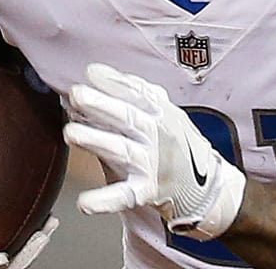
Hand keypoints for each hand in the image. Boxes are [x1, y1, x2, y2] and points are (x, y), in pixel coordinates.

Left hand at [63, 63, 245, 239]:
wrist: (204, 185)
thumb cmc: (175, 143)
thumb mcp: (164, 112)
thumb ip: (133, 93)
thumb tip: (96, 72)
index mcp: (160, 113)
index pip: (136, 94)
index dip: (113, 83)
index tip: (91, 73)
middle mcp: (157, 136)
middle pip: (128, 118)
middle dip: (101, 105)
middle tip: (77, 94)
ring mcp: (152, 164)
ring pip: (122, 150)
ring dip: (97, 141)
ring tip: (71, 132)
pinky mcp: (147, 191)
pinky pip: (124, 195)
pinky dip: (105, 200)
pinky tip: (86, 203)